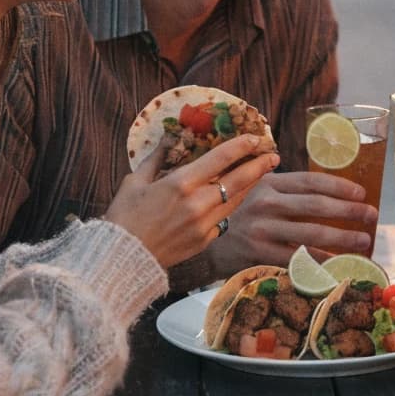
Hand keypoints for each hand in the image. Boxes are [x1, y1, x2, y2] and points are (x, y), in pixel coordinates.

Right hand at [105, 133, 278, 268]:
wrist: (120, 260)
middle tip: (274, 154)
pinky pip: (225, 219)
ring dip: (251, 185)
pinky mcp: (205, 241)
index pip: (221, 158)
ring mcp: (204, 224)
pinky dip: (232, 206)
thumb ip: (157, 157)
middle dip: (259, 165)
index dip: (242, 146)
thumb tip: (169, 135)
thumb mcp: (135, 181)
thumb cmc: (124, 218)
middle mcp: (198, 203)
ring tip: (263, 172)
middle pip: (239, 180)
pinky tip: (238, 197)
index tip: (255, 138)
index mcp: (180, 184)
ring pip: (236, 199)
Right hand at [208, 170, 378, 274]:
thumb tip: (332, 189)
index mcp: (270, 183)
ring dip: (342, 237)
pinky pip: (298, 258)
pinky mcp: (260, 254)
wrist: (210, 245)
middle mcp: (266, 203)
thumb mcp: (260, 191)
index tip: (361, 192)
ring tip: (364, 240)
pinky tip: (339, 263)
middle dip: (348, 211)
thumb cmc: (244, 215)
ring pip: (311, 233)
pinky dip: (321, 262)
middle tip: (371, 215)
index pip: (312, 181)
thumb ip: (289, 188)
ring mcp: (263, 229)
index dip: (339, 186)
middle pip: (316, 205)